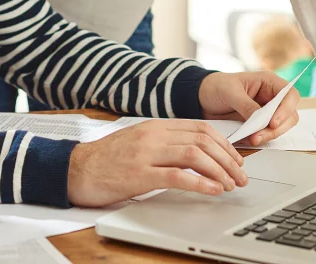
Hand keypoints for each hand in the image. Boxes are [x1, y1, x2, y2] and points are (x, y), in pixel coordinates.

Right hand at [66, 119, 247, 206]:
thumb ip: (164, 143)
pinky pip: (177, 176)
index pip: (200, 127)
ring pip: (194, 155)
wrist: (75, 168)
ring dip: (219, 171)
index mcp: (155, 125)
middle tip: (241, 176)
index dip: (224, 143)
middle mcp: (153, 135)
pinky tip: (213, 190)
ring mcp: (146, 153)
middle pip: (202, 139)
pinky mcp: (139, 174)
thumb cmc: (107, 159)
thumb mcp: (139, 142)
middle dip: (228, 158)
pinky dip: (200, 183)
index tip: (236, 159)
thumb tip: (196, 154)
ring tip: (231, 185)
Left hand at [198, 72, 299, 146]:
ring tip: (253, 140)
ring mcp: (267, 112)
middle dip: (277, 128)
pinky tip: (249, 140)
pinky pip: (268, 134)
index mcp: (269, 82)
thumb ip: (246, 105)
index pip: (290, 95)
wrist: (202, 98)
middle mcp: (272, 97)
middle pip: (289, 115)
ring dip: (269, 136)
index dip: (286, 109)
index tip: (273, 122)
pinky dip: (261, 139)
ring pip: (281, 127)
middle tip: (259, 136)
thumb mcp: (230, 92)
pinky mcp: (260, 125)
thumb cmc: (217, 86)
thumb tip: (260, 119)